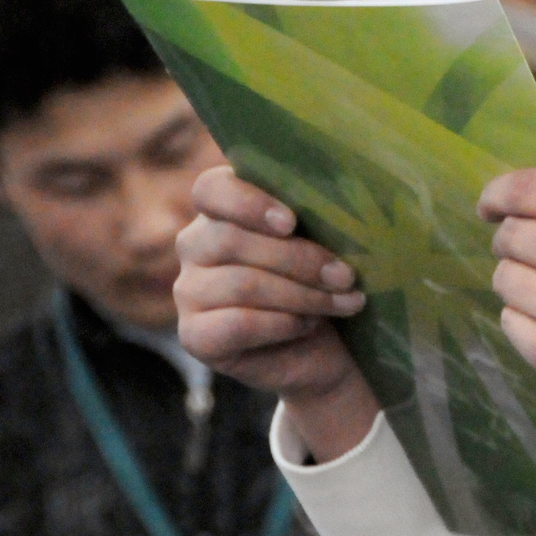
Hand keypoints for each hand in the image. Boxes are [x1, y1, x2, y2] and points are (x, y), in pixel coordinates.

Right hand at [175, 167, 380, 460]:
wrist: (327, 345)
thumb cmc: (326, 278)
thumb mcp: (326, 239)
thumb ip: (317, 214)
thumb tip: (340, 200)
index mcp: (224, 208)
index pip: (212, 189)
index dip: (248, 203)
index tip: (291, 222)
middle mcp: (196, 244)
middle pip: (231, 240)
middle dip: (299, 259)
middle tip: (345, 275)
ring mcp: (189, 291)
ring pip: (241, 284)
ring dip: (303, 295)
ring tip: (343, 302)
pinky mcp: (194, 336)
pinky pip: (237, 324)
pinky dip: (282, 324)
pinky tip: (308, 324)